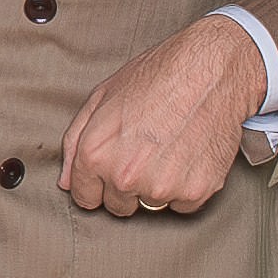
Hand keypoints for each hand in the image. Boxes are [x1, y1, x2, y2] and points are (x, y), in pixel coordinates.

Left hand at [59, 15, 270, 219]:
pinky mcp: (196, 192)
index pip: (85, 198)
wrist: (210, 70)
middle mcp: (125, 177)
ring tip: (169, 147)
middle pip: (119, 206)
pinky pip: (183, 205)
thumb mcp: (102, 97)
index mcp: (95, 154)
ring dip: (158, 185)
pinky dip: (187, 186)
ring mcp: (162, 187)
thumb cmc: (156, 77)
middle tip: (146, 151)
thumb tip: (66, 182)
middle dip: (127, 185)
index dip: (97, 184)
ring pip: (151, 205)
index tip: (112, 169)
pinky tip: (189, 154)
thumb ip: (75, 143)